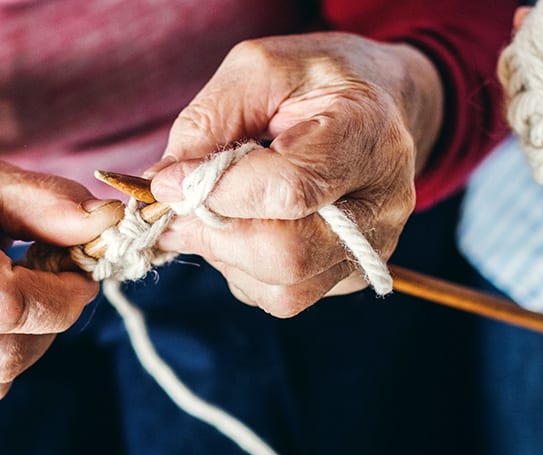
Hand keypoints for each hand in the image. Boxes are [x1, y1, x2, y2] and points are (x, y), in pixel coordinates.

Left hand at [147, 32, 442, 317]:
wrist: (377, 100)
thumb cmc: (314, 80)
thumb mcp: (257, 70)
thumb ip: (207, 124)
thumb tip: (161, 187)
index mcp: (365, 132)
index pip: (290, 189)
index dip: (217, 192)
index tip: (167, 182)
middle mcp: (381, 201)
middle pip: (288, 255)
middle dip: (214, 235)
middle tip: (176, 210)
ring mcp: (372, 246)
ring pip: (285, 289)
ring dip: (225, 257)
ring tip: (211, 213)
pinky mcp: (353, 273)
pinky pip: (284, 296)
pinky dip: (243, 270)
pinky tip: (241, 227)